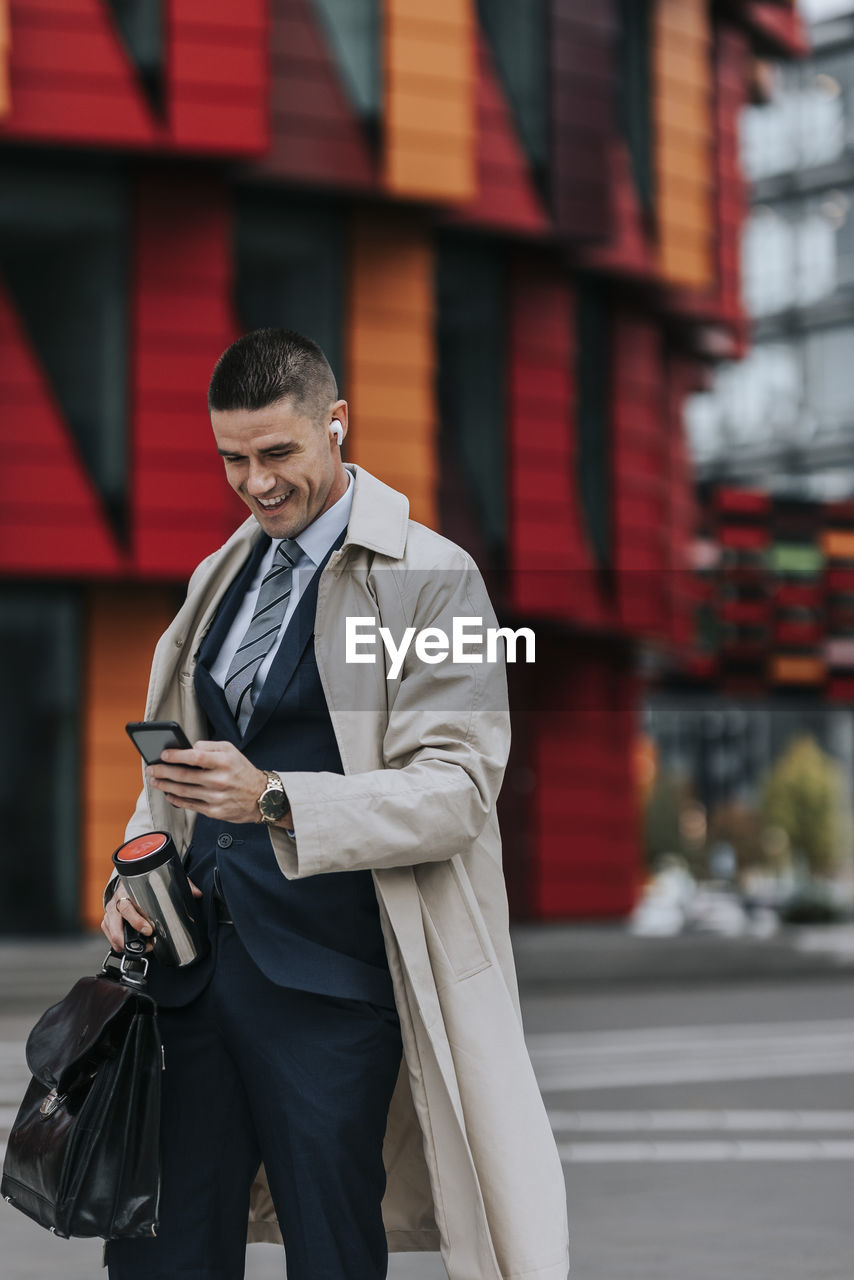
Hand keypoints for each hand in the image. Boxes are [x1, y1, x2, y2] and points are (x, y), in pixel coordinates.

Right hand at [101, 879, 201, 953]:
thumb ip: (180, 885)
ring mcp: (111, 910)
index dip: (136, 920)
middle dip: (127, 937)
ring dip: (121, 942)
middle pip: (116, 921)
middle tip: (146, 945)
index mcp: (127, 889)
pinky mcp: (109, 918)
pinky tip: (125, 947)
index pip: (127, 907)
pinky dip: (115, 942)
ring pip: (110, 928)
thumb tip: (197, 894)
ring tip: (139, 949)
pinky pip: (107, 931)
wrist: (131, 877)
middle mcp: (117, 900)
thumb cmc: (146, 881)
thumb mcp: (164, 879)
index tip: (148, 930)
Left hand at [146, 741, 272, 824]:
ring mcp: (216, 797)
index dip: (176, 755)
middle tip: (151, 769)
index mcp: (224, 762)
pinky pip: (190, 805)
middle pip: (184, 775)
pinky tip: (169, 794)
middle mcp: (220, 780)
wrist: (262, 797)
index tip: (163, 755)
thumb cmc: (243, 771)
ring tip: (155, 781)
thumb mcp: (231, 751)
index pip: (195, 756)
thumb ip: (210, 746)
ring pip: (184, 791)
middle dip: (163, 772)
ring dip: (166, 785)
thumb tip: (189, 748)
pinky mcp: (214, 811)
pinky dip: (176, 799)